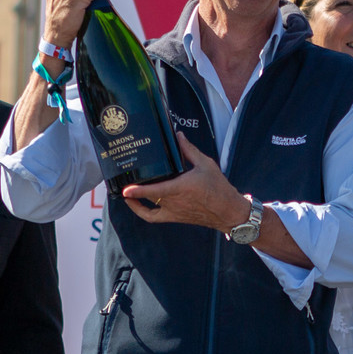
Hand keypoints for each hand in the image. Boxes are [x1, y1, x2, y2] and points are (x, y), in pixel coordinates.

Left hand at [122, 133, 248, 230]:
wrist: (227, 210)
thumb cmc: (218, 187)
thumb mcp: (206, 164)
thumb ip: (190, 150)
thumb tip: (179, 136)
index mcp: (181, 187)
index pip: (155, 190)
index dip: (138, 191)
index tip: (125, 189)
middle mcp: (174, 201)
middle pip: (149, 195)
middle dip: (136, 188)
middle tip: (126, 177)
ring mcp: (173, 211)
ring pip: (148, 206)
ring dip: (135, 201)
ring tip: (126, 192)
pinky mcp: (174, 217)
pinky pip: (153, 217)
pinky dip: (141, 212)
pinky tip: (136, 205)